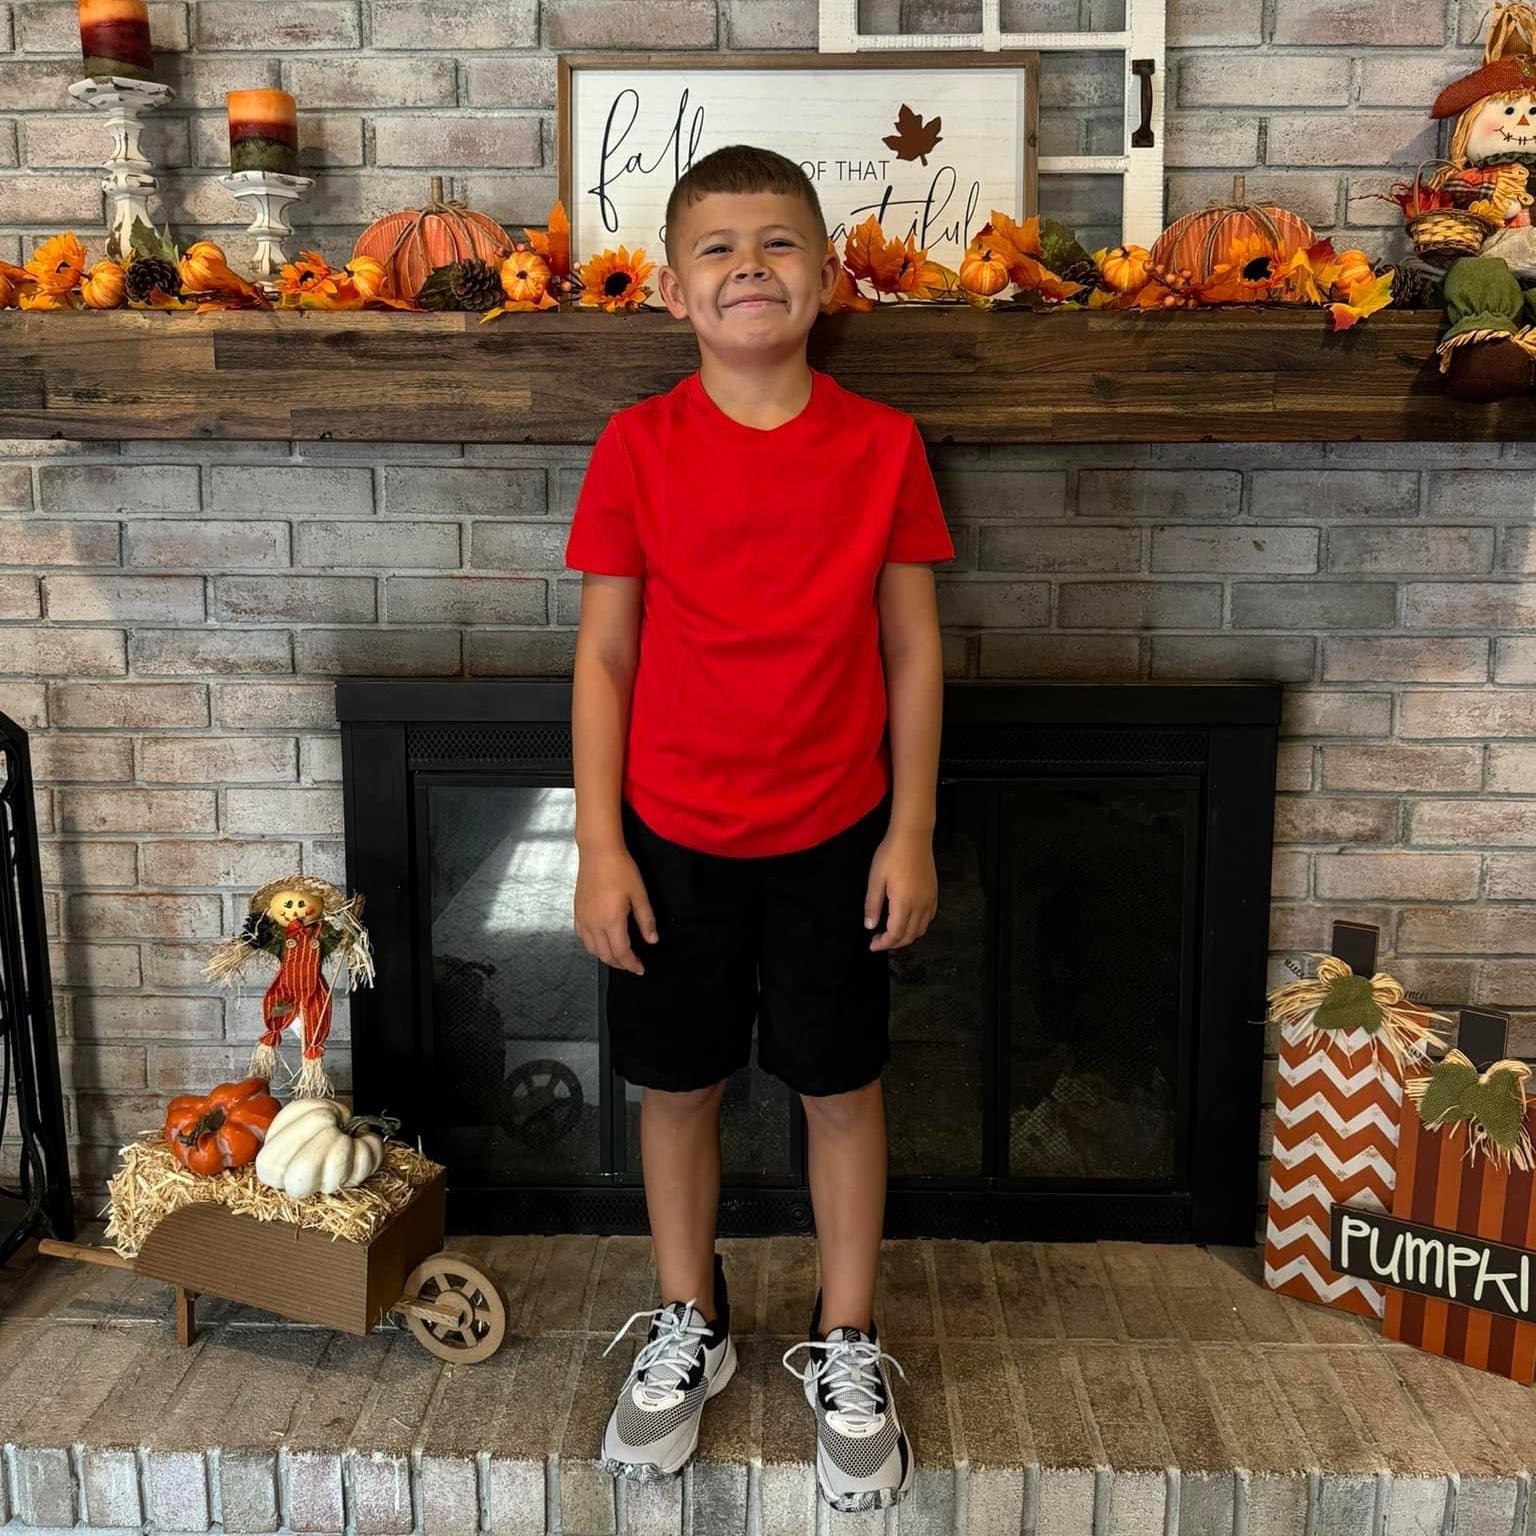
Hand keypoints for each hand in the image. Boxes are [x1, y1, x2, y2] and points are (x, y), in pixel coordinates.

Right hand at [574, 843, 657, 974]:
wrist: (598, 852)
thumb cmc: (621, 870)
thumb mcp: (639, 894)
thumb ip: (646, 920)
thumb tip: (652, 940)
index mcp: (611, 921)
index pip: (621, 952)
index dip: (631, 964)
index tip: (640, 969)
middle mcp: (593, 924)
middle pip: (605, 955)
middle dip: (620, 964)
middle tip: (632, 965)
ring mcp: (582, 918)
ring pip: (591, 949)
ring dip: (605, 957)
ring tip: (618, 957)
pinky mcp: (577, 912)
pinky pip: (582, 937)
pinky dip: (592, 946)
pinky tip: (600, 943)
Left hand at [863, 826, 937, 951]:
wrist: (913, 836)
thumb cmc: (890, 855)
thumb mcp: (876, 879)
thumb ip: (872, 904)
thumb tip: (870, 926)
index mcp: (904, 903)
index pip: (895, 934)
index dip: (883, 944)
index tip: (872, 944)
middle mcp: (920, 906)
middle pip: (909, 936)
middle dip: (893, 943)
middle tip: (878, 940)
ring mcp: (930, 900)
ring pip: (921, 929)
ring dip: (906, 936)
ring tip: (891, 932)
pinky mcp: (934, 894)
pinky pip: (929, 918)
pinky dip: (918, 926)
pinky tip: (907, 920)